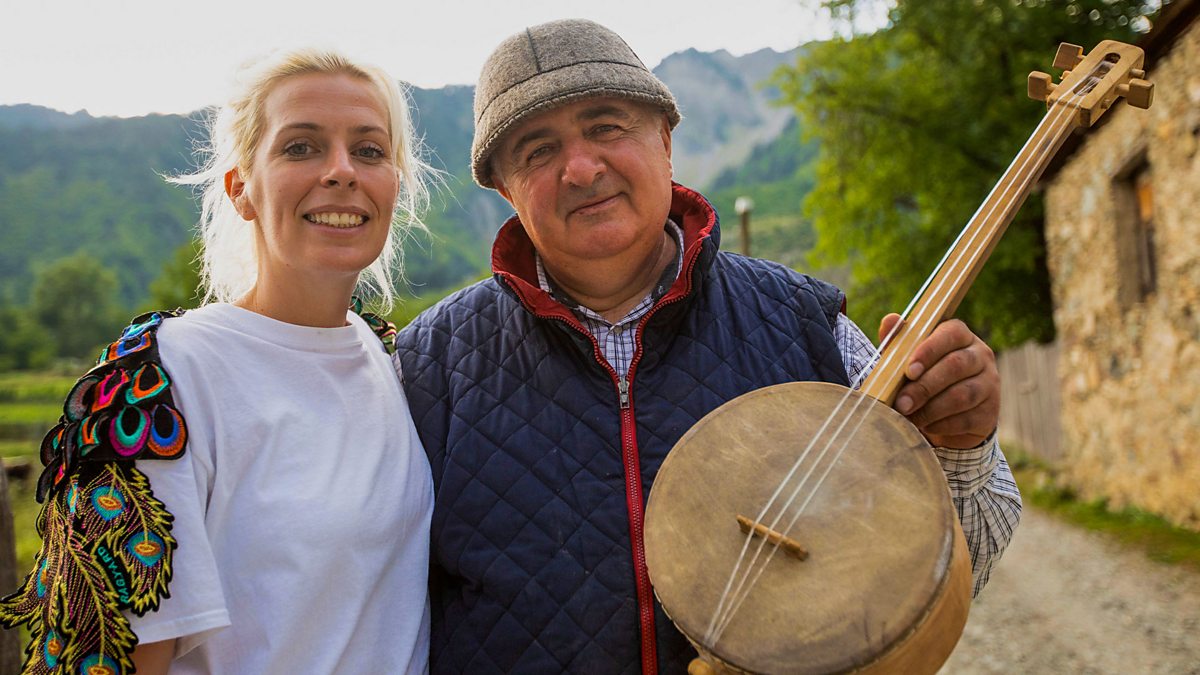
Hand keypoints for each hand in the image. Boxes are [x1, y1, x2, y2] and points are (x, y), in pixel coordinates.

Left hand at [879, 314, 998, 448]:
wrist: (946, 415)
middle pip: (956, 366)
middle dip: (924, 387)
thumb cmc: (922, 378)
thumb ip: (898, 342)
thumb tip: (890, 320)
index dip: (929, 351)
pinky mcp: (991, 411)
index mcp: (960, 335)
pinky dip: (942, 424)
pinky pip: (967, 418)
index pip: (950, 334)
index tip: (909, 371)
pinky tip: (927, 426)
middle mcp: (981, 354)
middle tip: (901, 403)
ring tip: (910, 417)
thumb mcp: (906, 359)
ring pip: (962, 395)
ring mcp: (990, 383)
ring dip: (931, 409)